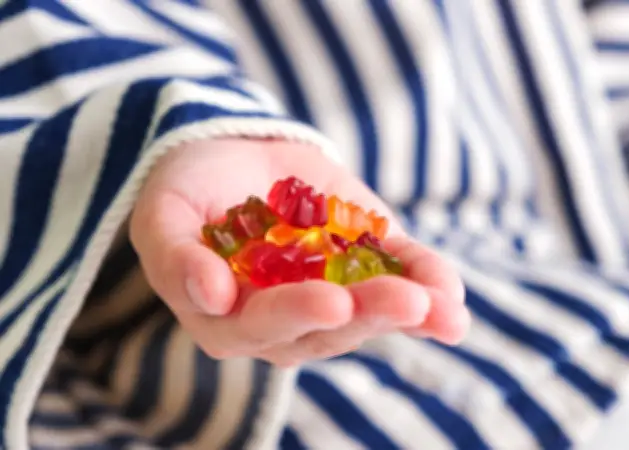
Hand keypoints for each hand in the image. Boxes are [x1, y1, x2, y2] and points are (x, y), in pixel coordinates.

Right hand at [130, 138, 468, 366]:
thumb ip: (176, 258)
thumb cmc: (187, 188)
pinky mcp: (366, 265)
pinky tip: (453, 297)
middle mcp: (285, 320)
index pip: (261, 327)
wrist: (233, 152)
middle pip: (328, 329)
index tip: (332, 302)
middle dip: (370, 313)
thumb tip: (211, 297)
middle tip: (409, 302)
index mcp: (229, 319)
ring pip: (370, 313)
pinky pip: (398, 278)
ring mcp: (331, 294)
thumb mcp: (164, 214)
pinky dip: (428, 284)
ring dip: (410, 311)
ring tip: (445, 308)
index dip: (295, 316)